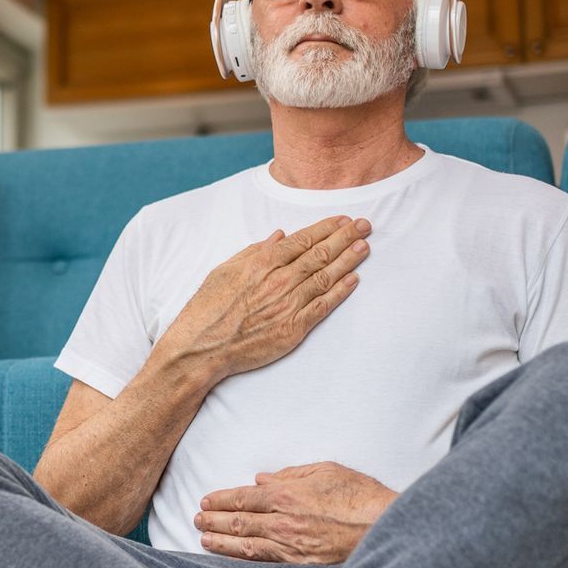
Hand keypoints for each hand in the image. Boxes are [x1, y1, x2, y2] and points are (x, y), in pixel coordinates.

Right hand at [152, 215, 371, 382]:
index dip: (326, 228)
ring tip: (364, 247)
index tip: (342, 220)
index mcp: (261, 263)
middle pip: (320, 254)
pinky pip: (323, 306)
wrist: (202, 348)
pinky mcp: (294, 329)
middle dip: (345, 237)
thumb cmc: (208, 309)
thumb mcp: (224, 270)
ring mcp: (288, 305)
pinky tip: (353, 280)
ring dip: (349, 260)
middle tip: (365, 225)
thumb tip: (279, 236)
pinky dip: (340, 292)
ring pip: (326, 277)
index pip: (302, 240)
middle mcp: (279, 281)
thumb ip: (254, 251)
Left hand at [194, 462, 398, 563]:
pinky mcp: (300, 567)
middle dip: (213, 522)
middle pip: (238, 523)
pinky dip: (244, 563)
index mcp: (286, 495)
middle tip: (197, 520)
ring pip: (246, 547)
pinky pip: (264, 565)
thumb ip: (290, 474)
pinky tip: (232, 561)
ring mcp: (290, 548)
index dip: (221, 500)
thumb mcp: (325, 471)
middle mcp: (282, 523)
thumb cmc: (360, 496)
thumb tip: (261, 479)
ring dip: (221, 544)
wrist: (386, 528)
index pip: (243, 498)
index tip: (206, 502)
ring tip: (204, 540)